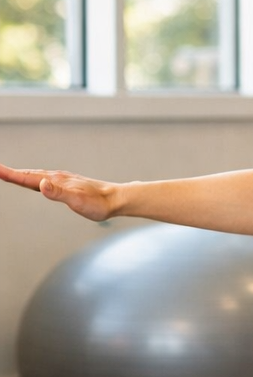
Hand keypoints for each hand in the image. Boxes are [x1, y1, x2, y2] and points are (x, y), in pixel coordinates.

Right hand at [0, 163, 118, 220]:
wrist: (117, 198)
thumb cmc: (99, 204)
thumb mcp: (77, 201)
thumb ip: (59, 193)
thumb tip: (41, 184)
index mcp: (55, 181)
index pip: (27, 178)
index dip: (10, 175)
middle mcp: (57, 178)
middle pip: (28, 174)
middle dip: (10, 173)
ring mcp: (63, 180)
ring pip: (36, 175)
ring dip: (21, 174)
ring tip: (8, 173)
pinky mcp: (68, 184)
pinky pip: (45, 179)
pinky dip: (34, 177)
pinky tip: (36, 180)